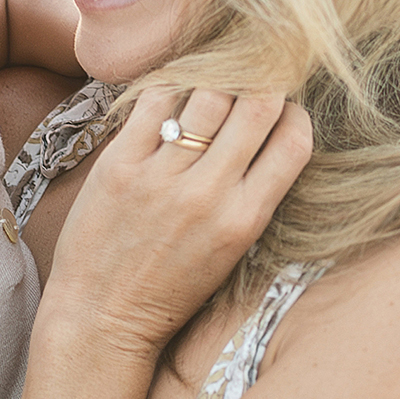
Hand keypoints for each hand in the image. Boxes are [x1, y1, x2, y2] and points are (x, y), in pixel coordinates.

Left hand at [40, 89, 312, 357]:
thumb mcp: (231, 253)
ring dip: (218, 80)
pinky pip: (154, 99)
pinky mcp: (118, 165)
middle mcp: (207, 195)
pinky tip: (173, 94)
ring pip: (208, 93)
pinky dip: (170, 86)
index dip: (296, 114)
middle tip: (252, 82)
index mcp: (244, 220)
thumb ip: (253, 197)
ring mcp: (160, 177)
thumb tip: (270, 132)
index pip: (294, 141)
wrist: (103, 318)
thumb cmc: (170, 290)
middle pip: (256, 104)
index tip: (285, 111)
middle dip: (262, 85)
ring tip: (212, 86)